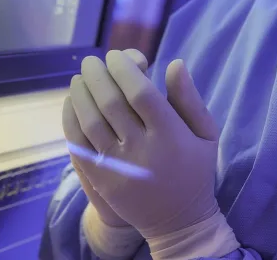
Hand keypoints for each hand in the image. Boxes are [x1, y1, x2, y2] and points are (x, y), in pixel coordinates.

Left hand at [68, 49, 219, 239]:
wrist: (179, 220)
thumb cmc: (195, 169)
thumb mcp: (205, 133)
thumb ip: (190, 98)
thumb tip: (174, 62)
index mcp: (171, 134)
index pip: (140, 92)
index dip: (124, 68)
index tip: (116, 56)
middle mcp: (143, 149)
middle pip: (111, 102)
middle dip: (97, 75)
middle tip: (92, 62)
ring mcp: (119, 167)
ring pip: (91, 121)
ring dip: (81, 94)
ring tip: (79, 78)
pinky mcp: (102, 180)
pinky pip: (79, 144)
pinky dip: (71, 120)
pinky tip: (71, 104)